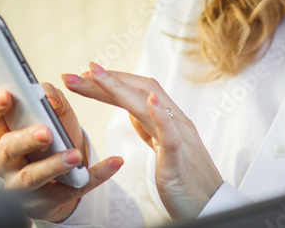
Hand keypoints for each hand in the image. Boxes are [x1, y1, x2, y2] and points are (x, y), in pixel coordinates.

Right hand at [0, 83, 122, 221]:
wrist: (64, 175)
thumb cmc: (53, 137)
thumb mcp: (54, 115)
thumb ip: (51, 99)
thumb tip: (48, 94)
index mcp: (3, 134)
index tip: (8, 95)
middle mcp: (5, 161)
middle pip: (8, 149)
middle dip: (26, 139)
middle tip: (47, 132)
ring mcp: (22, 186)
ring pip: (32, 177)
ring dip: (53, 165)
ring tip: (74, 155)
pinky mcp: (47, 203)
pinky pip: (72, 191)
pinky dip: (95, 176)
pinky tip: (114, 163)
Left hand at [63, 64, 222, 220]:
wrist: (212, 208)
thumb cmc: (187, 183)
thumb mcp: (165, 149)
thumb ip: (152, 128)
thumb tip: (135, 109)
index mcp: (171, 120)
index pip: (138, 90)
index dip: (111, 80)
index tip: (83, 75)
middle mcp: (177, 122)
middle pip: (140, 90)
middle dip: (105, 79)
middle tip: (71, 75)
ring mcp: (180, 138)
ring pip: (149, 104)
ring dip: (118, 87)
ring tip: (94, 74)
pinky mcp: (179, 160)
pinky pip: (170, 134)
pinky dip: (158, 115)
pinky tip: (148, 101)